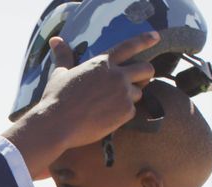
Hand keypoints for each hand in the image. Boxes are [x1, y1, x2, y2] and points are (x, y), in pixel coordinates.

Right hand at [3, 31, 158, 178]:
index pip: (130, 46)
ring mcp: (123, 94)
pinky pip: (132, 111)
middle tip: (136, 81)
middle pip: (147, 69)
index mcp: (102, 63)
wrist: (58, 124)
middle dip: (145, 74)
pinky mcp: (125, 112)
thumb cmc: (56, 98)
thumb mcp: (60, 73)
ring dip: (130, 97)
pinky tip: (107, 116)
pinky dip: (122, 114)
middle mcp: (117, 75)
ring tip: (111, 104)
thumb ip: (64, 56)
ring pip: (139, 92)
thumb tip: (55, 40)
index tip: (156, 37)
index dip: (145, 40)